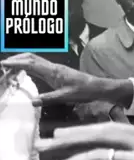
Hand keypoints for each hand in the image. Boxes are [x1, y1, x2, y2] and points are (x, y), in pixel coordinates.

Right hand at [0, 53, 131, 106]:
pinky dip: (29, 65)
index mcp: (53, 71)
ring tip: (10, 66)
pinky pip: (40, 65)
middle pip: (30, 58)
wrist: (97, 87)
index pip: (30, 64)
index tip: (3, 64)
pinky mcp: (57, 72)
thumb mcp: (66, 97)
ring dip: (22, 60)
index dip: (16, 63)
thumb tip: (33, 102)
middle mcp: (53, 67)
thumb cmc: (84, 91)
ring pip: (35, 60)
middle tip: (3, 65)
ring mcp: (55, 68)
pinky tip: (25, 70)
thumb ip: (49, 98)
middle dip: (16, 59)